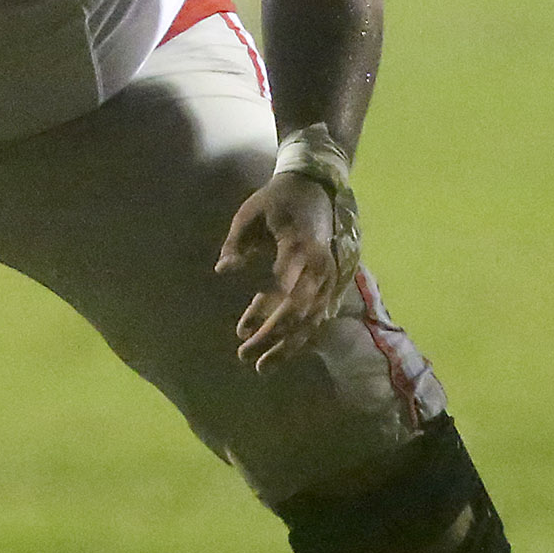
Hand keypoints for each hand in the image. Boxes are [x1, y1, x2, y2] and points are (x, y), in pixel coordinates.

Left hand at [216, 171, 360, 371]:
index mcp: (300, 250)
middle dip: (274, 341)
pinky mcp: (330, 281)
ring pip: (312, 320)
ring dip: (289, 345)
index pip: (285, 295)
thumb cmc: (276, 200)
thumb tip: (223, 271)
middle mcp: (320, 269)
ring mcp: (329, 276)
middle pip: (301, 315)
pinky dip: (301, 334)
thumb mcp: (249, 215)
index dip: (264, 319)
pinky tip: (282, 349)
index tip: (241, 335)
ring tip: (264, 366)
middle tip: (246, 359)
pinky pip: (318, 314)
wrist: (315, 187)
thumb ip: (236, 244)